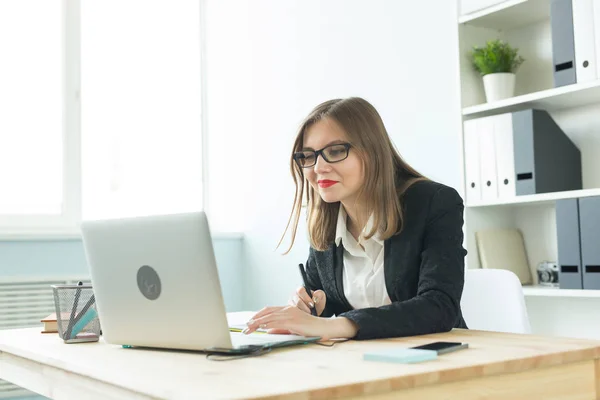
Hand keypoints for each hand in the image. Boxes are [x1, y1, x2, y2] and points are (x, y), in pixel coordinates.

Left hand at [243, 306, 357, 339]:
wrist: (323, 327)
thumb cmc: (310, 329)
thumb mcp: (292, 328)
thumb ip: (280, 328)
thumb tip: (268, 330)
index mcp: (287, 310)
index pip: (269, 310)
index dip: (258, 315)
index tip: (250, 322)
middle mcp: (287, 309)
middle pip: (267, 312)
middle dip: (255, 319)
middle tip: (246, 326)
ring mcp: (290, 314)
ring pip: (270, 317)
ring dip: (258, 323)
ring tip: (249, 328)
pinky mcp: (292, 320)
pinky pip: (277, 322)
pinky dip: (267, 324)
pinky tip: (261, 327)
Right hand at [289, 286, 326, 315]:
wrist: (314, 311)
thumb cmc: (316, 302)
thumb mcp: (321, 297)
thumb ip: (319, 295)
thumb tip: (315, 295)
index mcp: (300, 290)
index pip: (300, 290)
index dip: (306, 298)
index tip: (312, 305)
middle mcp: (293, 296)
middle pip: (297, 300)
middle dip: (304, 307)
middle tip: (310, 312)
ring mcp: (290, 303)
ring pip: (294, 308)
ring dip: (302, 312)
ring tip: (307, 315)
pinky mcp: (289, 311)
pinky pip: (292, 314)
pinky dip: (298, 316)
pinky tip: (303, 318)